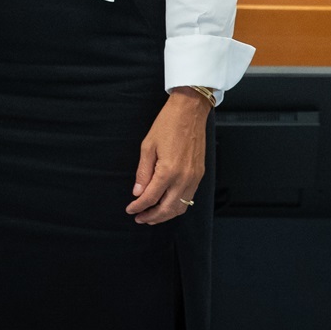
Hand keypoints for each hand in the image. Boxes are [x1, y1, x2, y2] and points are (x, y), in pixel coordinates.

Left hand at [127, 89, 210, 224]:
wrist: (190, 112)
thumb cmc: (167, 124)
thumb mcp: (148, 146)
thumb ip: (143, 172)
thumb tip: (138, 192)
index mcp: (168, 171)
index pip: (150, 198)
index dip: (138, 207)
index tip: (130, 209)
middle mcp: (184, 178)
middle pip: (167, 209)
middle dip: (151, 216)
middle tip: (139, 218)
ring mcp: (194, 178)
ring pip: (180, 207)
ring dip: (165, 215)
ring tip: (152, 215)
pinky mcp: (200, 175)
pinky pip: (188, 198)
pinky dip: (177, 205)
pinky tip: (166, 203)